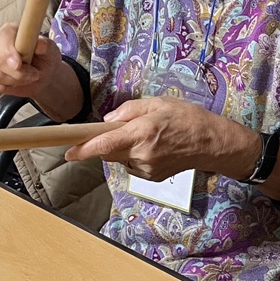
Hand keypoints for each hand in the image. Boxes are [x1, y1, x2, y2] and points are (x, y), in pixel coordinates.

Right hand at [0, 22, 64, 98]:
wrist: (42, 75)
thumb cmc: (44, 58)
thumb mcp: (50, 49)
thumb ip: (44, 45)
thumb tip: (41, 44)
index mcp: (10, 30)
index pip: (2, 38)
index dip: (9, 51)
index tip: (19, 64)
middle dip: (17, 72)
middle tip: (34, 74)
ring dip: (15, 81)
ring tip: (28, 77)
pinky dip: (4, 88)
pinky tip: (14, 82)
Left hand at [65, 96, 261, 183]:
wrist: (211, 143)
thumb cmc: (188, 118)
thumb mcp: (158, 102)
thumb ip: (129, 110)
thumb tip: (108, 121)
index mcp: (142, 133)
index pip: (105, 145)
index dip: (84, 149)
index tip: (68, 152)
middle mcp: (141, 154)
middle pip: (109, 153)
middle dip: (107, 142)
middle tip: (122, 129)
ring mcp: (146, 169)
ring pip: (121, 159)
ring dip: (124, 149)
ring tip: (148, 137)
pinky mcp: (151, 177)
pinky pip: (132, 165)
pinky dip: (135, 156)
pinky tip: (155, 148)